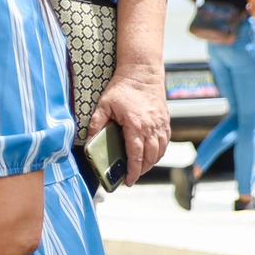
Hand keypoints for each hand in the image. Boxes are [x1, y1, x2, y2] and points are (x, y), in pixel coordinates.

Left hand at [89, 63, 169, 187]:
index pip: (136, 155)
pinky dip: (159, 152)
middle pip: (150, 157)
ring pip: (160, 152)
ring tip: (139, 168)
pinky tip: (151, 155)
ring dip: (151, 163)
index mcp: (135, 125)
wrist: (142, 73)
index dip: (132, 171)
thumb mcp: (103, 105)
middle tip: (131, 177)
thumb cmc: (122, 88)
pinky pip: (165, 142)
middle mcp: (151, 127)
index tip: (128, 181)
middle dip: (141, 170)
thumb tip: (89, 142)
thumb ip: (96, 124)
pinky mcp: (166, 121)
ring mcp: (161, 124)